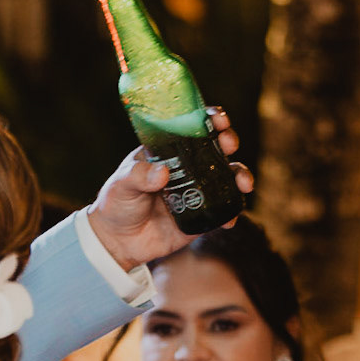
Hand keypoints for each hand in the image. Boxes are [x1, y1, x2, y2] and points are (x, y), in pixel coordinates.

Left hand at [85, 108, 252, 271]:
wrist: (117, 241)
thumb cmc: (116, 204)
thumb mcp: (121, 184)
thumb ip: (138, 176)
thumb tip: (163, 174)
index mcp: (168, 151)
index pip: (192, 127)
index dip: (209, 119)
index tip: (218, 120)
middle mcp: (187, 167)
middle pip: (216, 147)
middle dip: (229, 141)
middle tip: (229, 145)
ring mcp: (197, 190)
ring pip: (227, 176)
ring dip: (240, 175)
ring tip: (243, 183)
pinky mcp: (202, 214)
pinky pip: (224, 211)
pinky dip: (231, 213)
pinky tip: (230, 220)